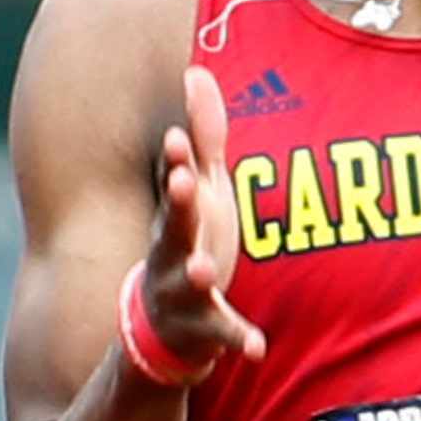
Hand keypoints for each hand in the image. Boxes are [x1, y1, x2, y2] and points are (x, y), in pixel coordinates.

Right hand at [142, 66, 266, 370]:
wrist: (164, 325)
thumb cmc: (190, 241)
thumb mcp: (202, 190)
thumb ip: (204, 138)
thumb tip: (198, 72)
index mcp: (177, 218)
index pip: (175, 184)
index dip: (176, 160)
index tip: (175, 136)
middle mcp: (171, 253)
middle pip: (173, 227)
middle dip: (179, 205)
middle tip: (184, 184)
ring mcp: (182, 292)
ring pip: (187, 282)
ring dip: (195, 274)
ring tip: (205, 270)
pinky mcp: (203, 329)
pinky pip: (222, 334)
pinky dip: (237, 339)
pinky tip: (256, 347)